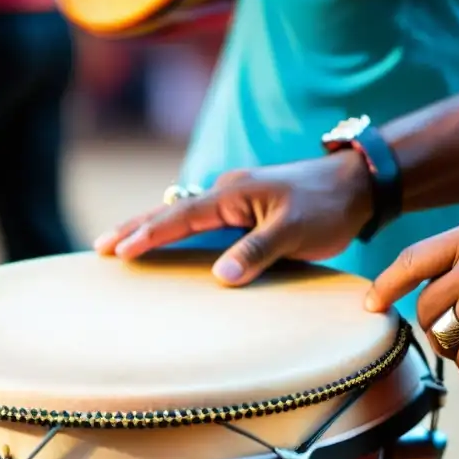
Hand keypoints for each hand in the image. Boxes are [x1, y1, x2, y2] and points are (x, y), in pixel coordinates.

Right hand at [93, 152, 372, 285]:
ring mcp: (232, 199)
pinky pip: (197, 219)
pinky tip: (161, 238)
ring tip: (117, 243)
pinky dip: (172, 229)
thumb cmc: (328, 206)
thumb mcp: (295, 231)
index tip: (119, 251)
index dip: (147, 235)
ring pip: (179, 213)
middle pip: (168, 211)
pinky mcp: (242, 208)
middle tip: (100, 247)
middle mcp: (225, 192)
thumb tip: (221, 275)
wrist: (358, 184)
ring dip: (148, 227)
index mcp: (232, 193)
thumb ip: (257, 251)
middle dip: (133, 228)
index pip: (179, 217)